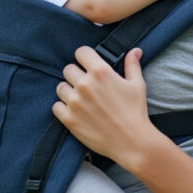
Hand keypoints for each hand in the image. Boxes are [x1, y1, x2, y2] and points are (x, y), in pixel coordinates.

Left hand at [52, 47, 156, 162]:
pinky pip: (56, 106)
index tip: (88, 65)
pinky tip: (75, 111)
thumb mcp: (137, 85)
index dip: (85, 58)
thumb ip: (132, 65)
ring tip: (80, 99)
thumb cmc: (135, 112)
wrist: (132, 142)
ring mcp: (75, 102)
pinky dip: (63, 108)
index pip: (81, 52)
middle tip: (87, 86)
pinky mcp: (69, 119)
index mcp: (101, 72)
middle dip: (76, 75)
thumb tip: (135, 50)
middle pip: (68, 69)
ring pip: (60, 87)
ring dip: (68, 91)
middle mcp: (85, 84)